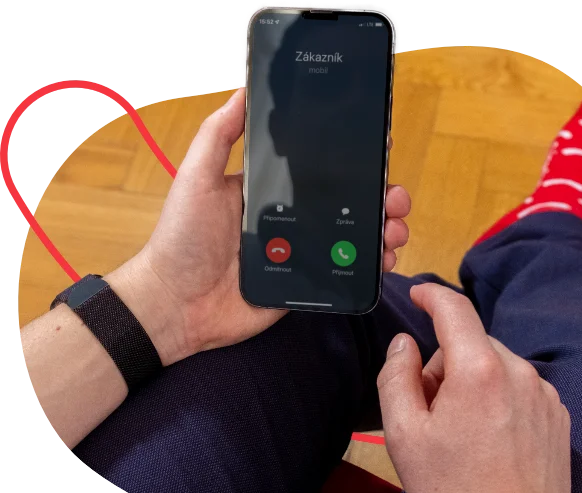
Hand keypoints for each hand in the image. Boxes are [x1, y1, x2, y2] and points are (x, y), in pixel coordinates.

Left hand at [107, 86, 410, 365]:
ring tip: (395, 229)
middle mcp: (291, 219)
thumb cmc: (182, 237)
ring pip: (353, 238)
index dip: (353, 163)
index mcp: (271, 190)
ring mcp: (301, 253)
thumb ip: (219, 135)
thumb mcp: (197, 177)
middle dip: (380, 198)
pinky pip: (345, 273)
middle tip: (396, 199)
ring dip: (382, 230)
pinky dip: (370, 266)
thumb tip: (244, 89)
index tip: (380, 154)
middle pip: (347, 204)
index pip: (321, 171)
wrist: (176, 304)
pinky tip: (386, 259)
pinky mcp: (305, 284)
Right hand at [376, 284, 571, 492]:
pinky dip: (501, 398)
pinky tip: (492, 441)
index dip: (432, 295)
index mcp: (479, 371)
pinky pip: (521, 388)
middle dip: (446, 363)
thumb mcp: (403, 434)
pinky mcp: (559, 416)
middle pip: (472, 344)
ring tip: (464, 433)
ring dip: (474, 382)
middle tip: (431, 411)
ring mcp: (546, 395)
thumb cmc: (452, 492)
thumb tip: (405, 343)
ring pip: (497, 365)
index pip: (455, 310)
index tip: (418, 294)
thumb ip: (397, 375)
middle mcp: (520, 373)